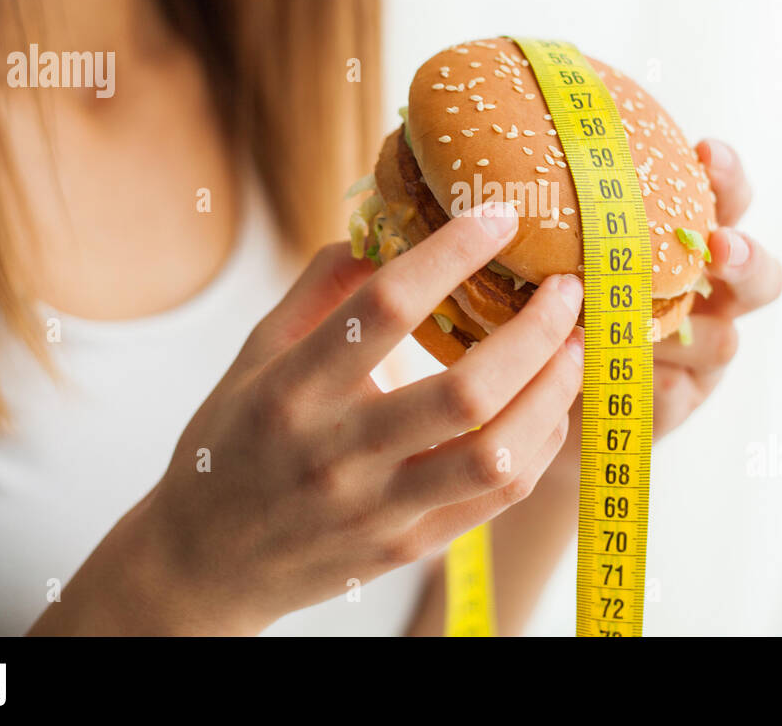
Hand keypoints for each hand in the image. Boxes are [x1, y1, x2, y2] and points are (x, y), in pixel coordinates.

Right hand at [32, 201, 584, 634]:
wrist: (206, 563)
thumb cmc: (232, 445)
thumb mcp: (254, 356)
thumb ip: (318, 291)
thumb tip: (381, 226)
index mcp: (294, 390)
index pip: (385, 308)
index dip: (452, 254)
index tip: (500, 216)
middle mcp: (339, 453)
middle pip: (466, 390)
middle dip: (535, 332)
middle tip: (566, 290)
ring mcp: (379, 508)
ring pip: (496, 453)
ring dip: (553, 392)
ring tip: (575, 347)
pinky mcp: (409, 546)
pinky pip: (497, 496)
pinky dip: (538, 442)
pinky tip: (550, 405)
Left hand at [548, 138, 781, 480]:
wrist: (530, 394)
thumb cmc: (546, 299)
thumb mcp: (550, 252)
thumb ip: (558, 216)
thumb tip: (516, 170)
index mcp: (685, 244)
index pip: (726, 200)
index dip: (726, 177)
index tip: (704, 153)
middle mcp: (705, 296)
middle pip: (757, 273)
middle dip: (744, 257)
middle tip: (719, 246)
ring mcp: (698, 356)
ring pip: (722, 341)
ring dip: (687, 332)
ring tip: (646, 324)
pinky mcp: (674, 404)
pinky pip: (677, 394)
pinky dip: (653, 382)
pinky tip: (625, 374)